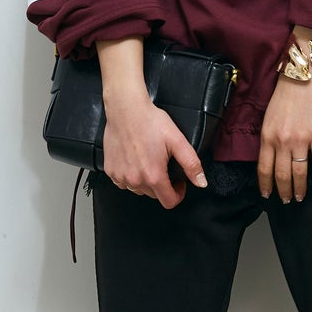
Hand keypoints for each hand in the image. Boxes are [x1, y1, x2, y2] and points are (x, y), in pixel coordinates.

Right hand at [102, 86, 208, 208]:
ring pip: (138, 189)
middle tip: (164, 165)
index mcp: (153, 176)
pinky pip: (123, 182)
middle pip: (154, 195)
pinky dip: (131, 176)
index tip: (178, 182)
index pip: (169, 201)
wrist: (126, 110)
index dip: (178, 194)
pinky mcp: (110, 171)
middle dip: (162, 184)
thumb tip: (201, 182)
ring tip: (148, 161)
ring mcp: (120, 177)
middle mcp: (135, 180)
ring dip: (146, 181)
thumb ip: (191, 164)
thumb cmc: (149, 122)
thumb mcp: (177, 141)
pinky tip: (135, 162)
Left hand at [257, 71, 311, 201]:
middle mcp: (282, 142)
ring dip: (299, 188)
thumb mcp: (268, 118)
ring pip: (299, 173)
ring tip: (299, 197)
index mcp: (267, 137)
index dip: (266, 185)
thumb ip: (268, 139)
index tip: (267, 195)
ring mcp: (301, 140)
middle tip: (286, 200)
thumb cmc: (284, 96)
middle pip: (282, 175)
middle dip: (283, 191)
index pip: (264, 169)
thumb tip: (271, 159)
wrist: (303, 78)